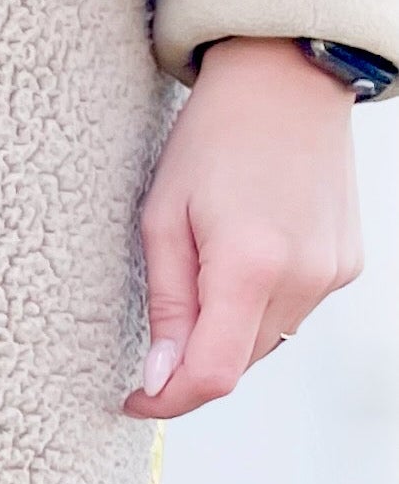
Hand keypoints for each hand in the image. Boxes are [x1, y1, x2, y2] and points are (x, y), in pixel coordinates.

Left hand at [125, 36, 363, 418]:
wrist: (285, 81)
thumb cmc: (213, 139)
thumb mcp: (162, 220)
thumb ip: (166, 306)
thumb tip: (159, 378)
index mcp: (251, 265)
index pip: (212, 375)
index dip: (168, 401)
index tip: (136, 399)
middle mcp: (305, 276)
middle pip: (239, 364)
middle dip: (192, 366)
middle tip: (158, 340)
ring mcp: (333, 271)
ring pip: (266, 343)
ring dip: (226, 336)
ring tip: (201, 278)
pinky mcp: (347, 263)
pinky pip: (291, 313)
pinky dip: (257, 310)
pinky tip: (240, 265)